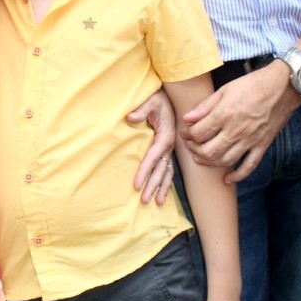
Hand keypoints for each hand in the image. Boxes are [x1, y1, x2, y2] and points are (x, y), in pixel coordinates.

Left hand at [129, 88, 176, 204]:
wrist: (169, 98)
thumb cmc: (158, 99)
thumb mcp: (151, 101)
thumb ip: (141, 109)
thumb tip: (130, 118)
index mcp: (165, 136)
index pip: (152, 158)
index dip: (144, 172)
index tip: (136, 185)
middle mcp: (169, 146)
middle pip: (160, 170)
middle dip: (152, 186)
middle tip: (143, 200)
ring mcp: (169, 149)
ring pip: (167, 172)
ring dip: (162, 188)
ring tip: (157, 203)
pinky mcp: (167, 150)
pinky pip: (168, 169)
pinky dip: (166, 182)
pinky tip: (162, 193)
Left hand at [181, 65, 298, 182]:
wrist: (283, 87)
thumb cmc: (252, 85)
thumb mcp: (225, 90)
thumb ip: (205, 106)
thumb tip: (187, 118)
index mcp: (224, 114)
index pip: (198, 133)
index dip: (188, 135)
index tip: (186, 133)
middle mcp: (236, 131)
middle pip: (208, 151)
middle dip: (195, 150)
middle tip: (190, 146)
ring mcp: (250, 140)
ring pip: (225, 161)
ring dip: (210, 162)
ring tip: (201, 157)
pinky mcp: (262, 145)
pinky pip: (249, 166)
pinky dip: (237, 175)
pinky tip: (227, 179)